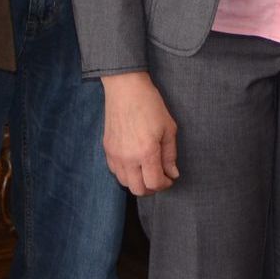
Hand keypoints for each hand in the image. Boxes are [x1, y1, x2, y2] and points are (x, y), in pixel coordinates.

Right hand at [100, 72, 179, 195]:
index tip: (170, 178)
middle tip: (159, 177)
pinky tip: (134, 162)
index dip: (165, 185)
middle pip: (138, 190)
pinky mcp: (107, 149)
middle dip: (151, 188)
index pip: (154, 183)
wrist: (125, 88)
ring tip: (146, 170)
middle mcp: (128, 157)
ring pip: (125, 183)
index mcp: (146, 152)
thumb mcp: (168, 128)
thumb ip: (170, 155)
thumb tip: (172, 174)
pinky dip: (126, 173)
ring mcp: (115, 154)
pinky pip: (115, 171)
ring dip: (137, 181)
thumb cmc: (150, 104)